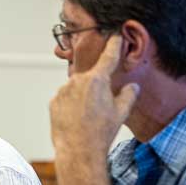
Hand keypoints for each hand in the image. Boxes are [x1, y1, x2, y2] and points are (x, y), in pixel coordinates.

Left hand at [50, 35, 138, 158]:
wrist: (78, 150)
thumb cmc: (102, 132)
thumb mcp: (121, 113)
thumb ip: (128, 95)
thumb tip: (132, 86)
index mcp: (97, 79)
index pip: (108, 56)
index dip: (114, 44)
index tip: (115, 34)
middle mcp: (78, 80)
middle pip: (92, 77)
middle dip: (97, 87)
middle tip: (102, 107)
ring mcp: (63, 90)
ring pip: (77, 89)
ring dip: (83, 97)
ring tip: (88, 118)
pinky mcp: (54, 101)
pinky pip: (65, 98)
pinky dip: (71, 105)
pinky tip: (76, 120)